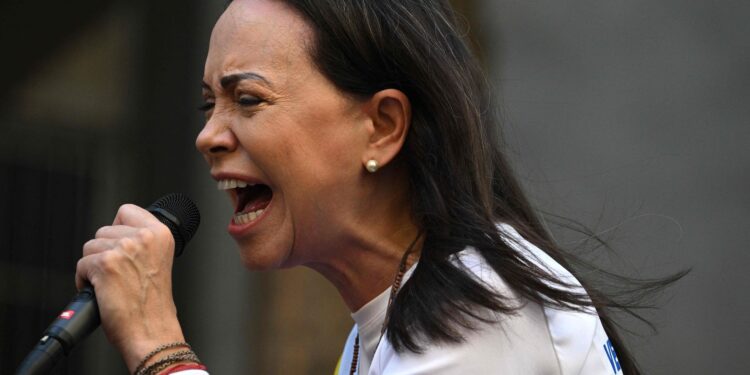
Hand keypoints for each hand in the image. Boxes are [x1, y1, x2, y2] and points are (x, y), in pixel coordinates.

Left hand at [75, 204, 184, 371]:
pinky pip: (81, 265)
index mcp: (161, 234)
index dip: (118, 230)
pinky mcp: (106, 264)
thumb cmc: (153, 304)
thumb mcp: (157, 261)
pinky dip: (84, 281)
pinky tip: (101, 292)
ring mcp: (125, 249)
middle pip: (104, 230)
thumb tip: (114, 234)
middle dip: (104, 251)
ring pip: (90, 246)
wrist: (151, 330)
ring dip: (94, 266)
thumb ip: (141, 242)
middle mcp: (144, 238)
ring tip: (111, 284)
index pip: (127, 211)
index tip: (121, 246)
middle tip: (118, 274)